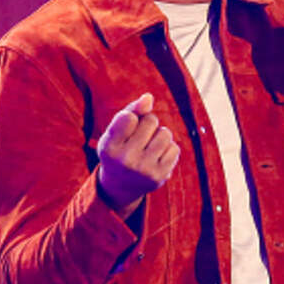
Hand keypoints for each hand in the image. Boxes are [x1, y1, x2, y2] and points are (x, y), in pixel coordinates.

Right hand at [96, 93, 179, 212]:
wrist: (120, 186)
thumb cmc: (119, 149)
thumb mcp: (116, 130)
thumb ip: (131, 110)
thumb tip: (149, 97)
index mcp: (109, 147)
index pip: (129, 117)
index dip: (132, 117)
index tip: (127, 128)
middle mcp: (125, 160)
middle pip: (151, 121)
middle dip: (148, 124)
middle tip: (139, 138)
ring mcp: (144, 170)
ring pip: (165, 133)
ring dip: (160, 134)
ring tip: (149, 145)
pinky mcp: (160, 176)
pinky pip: (175, 148)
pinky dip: (168, 148)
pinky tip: (157, 156)